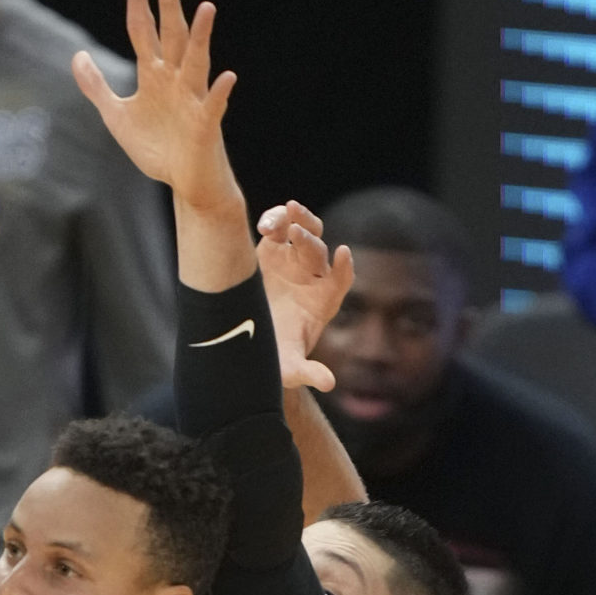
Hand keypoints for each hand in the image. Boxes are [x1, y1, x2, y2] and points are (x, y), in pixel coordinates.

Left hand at [72, 0, 239, 214]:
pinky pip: (214, 107)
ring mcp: (192, 101)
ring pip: (197, 63)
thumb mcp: (117, 116)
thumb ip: (97, 86)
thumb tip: (78, 55)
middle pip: (172, 34)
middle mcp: (175, 80)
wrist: (185, 184)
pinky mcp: (205, 127)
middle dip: (170, 3)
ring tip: (206, 8)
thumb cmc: (158, 148)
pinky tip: (226, 77)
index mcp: (153, 75)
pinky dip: (219, 93)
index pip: (143, 28)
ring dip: (201, 38)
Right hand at [257, 200, 351, 391]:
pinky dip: (274, 221)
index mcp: (323, 302)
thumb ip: (308, 373)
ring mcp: (292, 262)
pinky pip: (277, 229)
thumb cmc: (276, 359)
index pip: (342, 280)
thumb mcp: (290, 370)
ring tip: (288, 210)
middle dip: (310, 241)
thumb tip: (328, 384)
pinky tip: (265, 223)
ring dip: (298, 219)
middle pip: (318, 252)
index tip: (343, 255)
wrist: (251, 343)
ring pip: (302, 233)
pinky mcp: (269, 252)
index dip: (344, 268)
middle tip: (298, 232)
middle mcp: (311, 278)